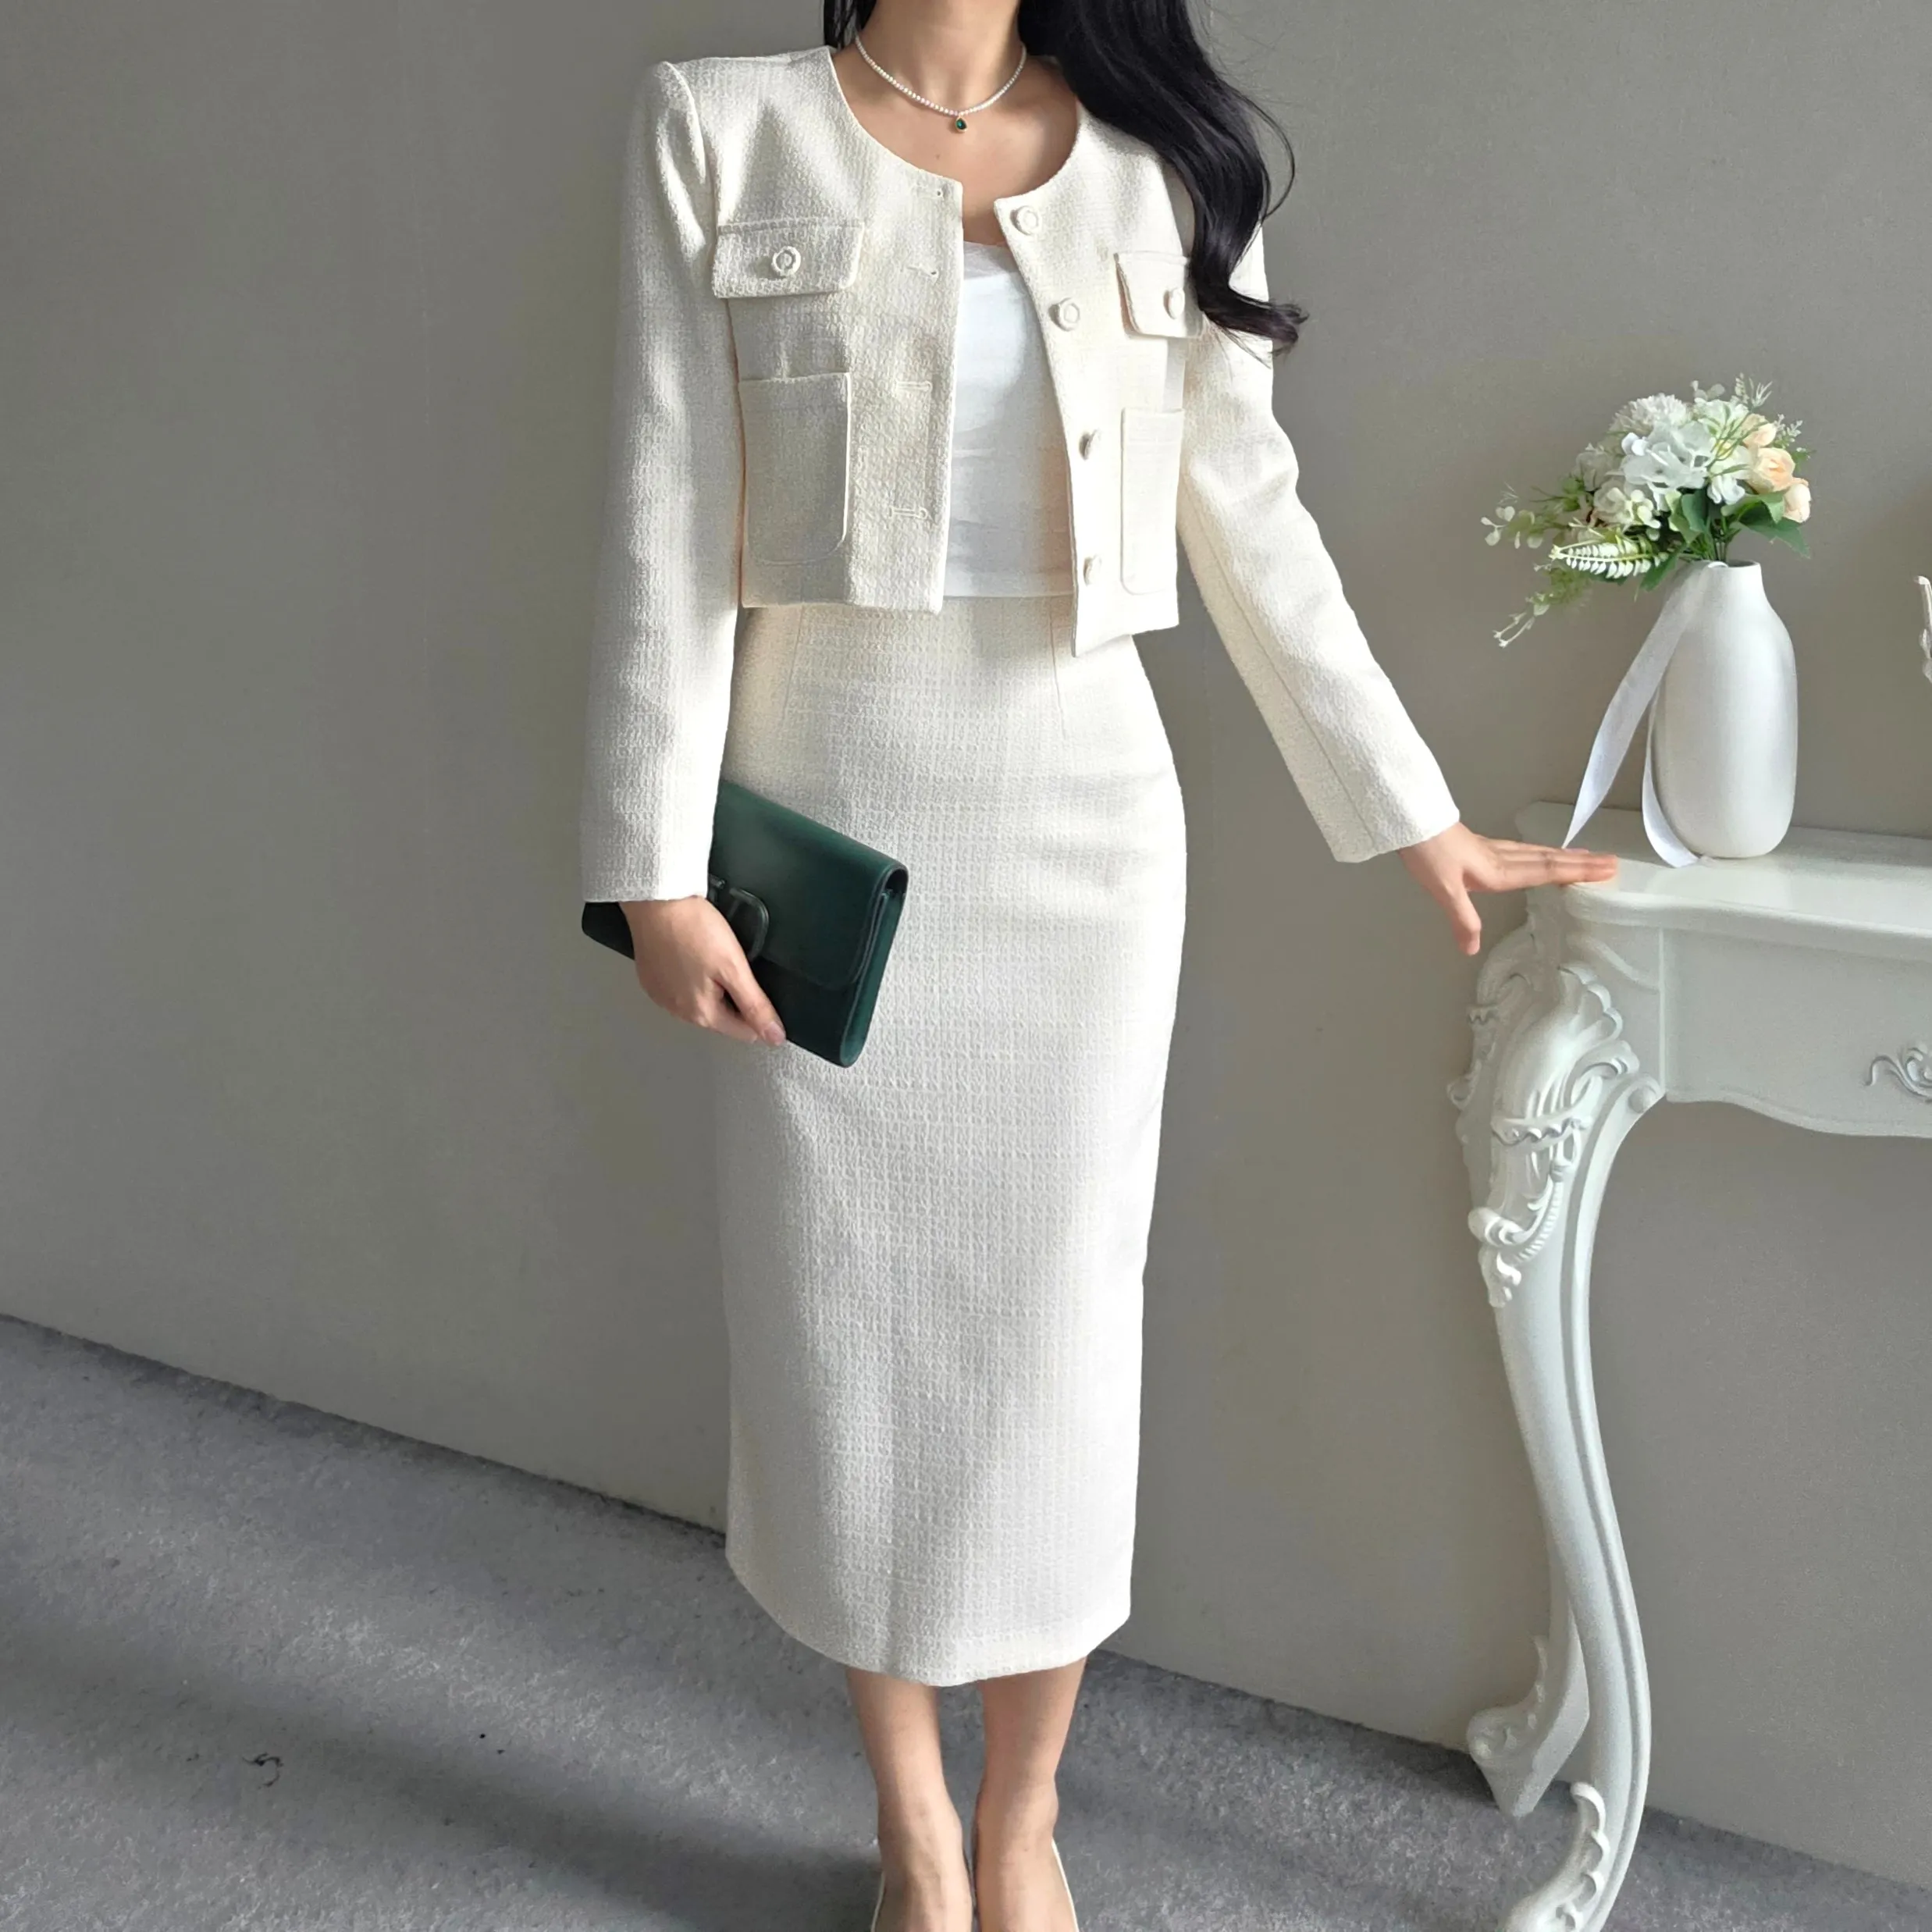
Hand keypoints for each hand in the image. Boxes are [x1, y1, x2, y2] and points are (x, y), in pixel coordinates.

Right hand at [621, 896, 786, 1045]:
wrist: (656, 901)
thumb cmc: (691, 927)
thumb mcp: (734, 967)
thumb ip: (755, 1005)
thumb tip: (774, 1035)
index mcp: (701, 1013)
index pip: (744, 1031)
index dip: (759, 1011)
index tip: (754, 984)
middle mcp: (678, 1012)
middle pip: (722, 1016)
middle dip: (733, 995)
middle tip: (728, 962)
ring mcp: (662, 997)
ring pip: (701, 1001)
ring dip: (712, 985)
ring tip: (707, 955)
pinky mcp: (652, 981)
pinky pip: (681, 987)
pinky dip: (690, 975)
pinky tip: (690, 954)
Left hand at [1397, 822, 1618, 957]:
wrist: (1410, 822)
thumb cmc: (1427, 854)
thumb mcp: (1443, 889)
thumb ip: (1462, 918)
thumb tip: (1473, 948)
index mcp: (1497, 870)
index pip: (1545, 871)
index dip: (1576, 872)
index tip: (1606, 870)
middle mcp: (1499, 858)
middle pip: (1547, 859)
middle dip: (1580, 863)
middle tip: (1611, 862)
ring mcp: (1489, 850)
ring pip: (1535, 852)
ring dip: (1562, 856)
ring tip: (1584, 858)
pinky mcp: (1478, 846)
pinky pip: (1520, 850)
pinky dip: (1538, 853)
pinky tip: (1535, 854)